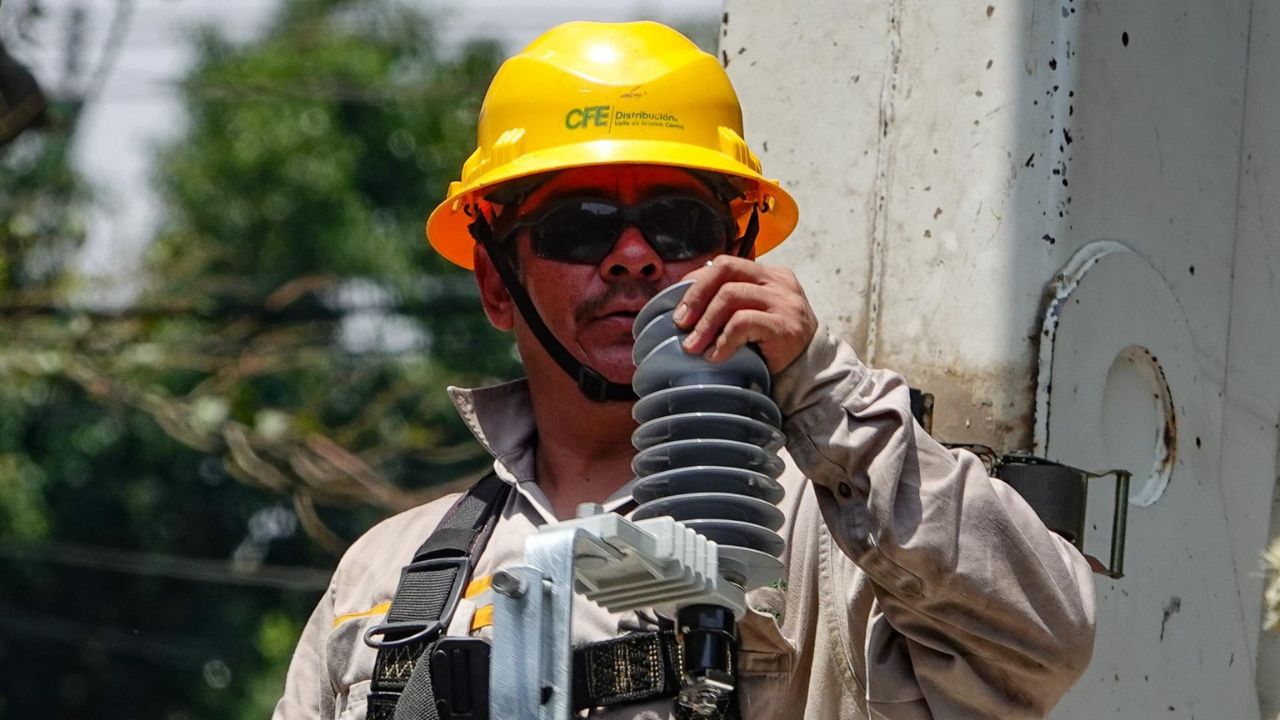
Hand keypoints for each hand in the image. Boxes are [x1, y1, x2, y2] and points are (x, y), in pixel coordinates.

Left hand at [673, 255, 818, 373]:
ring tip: (693, 346)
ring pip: (730, 295)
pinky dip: (723, 340)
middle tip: (680, 323)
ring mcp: (784, 302)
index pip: (726, 264)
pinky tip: (715, 356)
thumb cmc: (773, 344)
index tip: (679, 305)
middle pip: (726, 270)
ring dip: (705, 323)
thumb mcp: (754, 314)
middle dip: (696, 295)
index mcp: (769, 275)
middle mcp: (778, 282)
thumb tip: (685, 308)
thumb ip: (731, 303)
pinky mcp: (785, 326)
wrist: (810, 372)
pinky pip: (743, 323)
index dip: (697, 281)